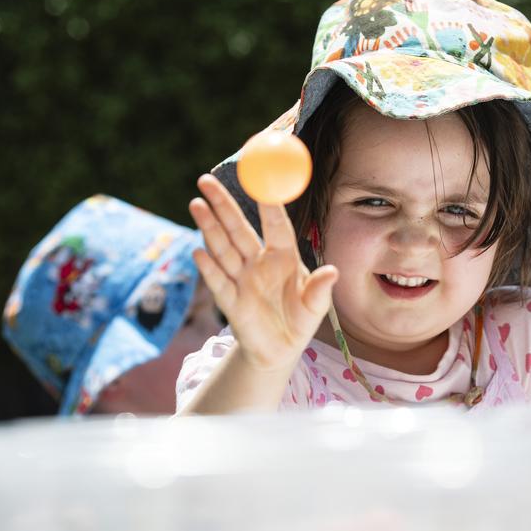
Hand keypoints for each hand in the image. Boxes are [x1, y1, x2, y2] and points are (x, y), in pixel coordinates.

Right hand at [188, 174, 336, 371]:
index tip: (262, 181)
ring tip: (197, 203)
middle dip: (222, 205)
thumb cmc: (300, 321)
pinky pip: (219, 282)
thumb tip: (332, 272)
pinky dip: (209, 268)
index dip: (268, 205)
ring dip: (210, 227)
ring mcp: (241, 279)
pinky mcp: (231, 301)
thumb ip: (320, 290)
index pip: (275, 226)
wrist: (280, 351)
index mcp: (283, 257)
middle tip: (206, 180)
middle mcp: (258, 263)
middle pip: (238, 229)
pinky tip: (199, 251)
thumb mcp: (316, 307)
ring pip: (223, 249)